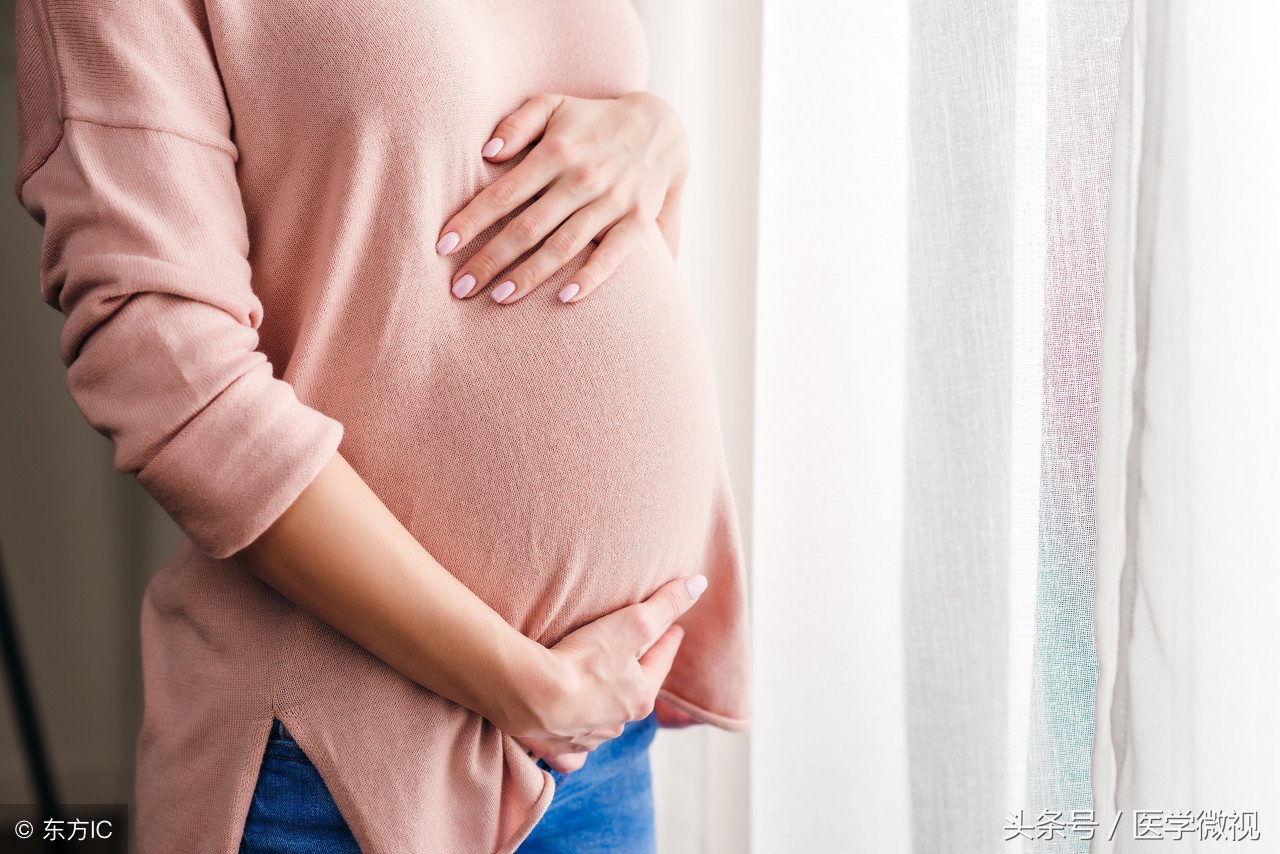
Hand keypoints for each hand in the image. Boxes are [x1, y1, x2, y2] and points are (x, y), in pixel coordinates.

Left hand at [436, 91, 689, 304]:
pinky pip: (612, 256)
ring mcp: (613, 203)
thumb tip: (487, 152)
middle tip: (460, 287)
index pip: (503, 194)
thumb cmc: (592, 121)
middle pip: (527, 228)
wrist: (661, 129)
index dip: (471, 221)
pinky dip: (590, 278)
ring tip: (499, 298)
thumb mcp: (554, 104)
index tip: (442, 247)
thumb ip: (518, 123)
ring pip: (563, 246)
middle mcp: (583, 179)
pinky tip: (565, 300)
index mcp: (557, 152)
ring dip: (530, 275)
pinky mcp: (638, 223)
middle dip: (490, 259)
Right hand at [507, 574, 707, 772]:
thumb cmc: (585, 660)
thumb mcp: (632, 624)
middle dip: (638, 678)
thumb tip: (699, 583)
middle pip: (634, 694)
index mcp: (640, 697)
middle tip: (636, 657)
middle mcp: (618, 723)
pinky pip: (573, 751)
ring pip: (606, 723)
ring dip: (607, 708)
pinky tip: (572, 737)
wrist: (531, 696)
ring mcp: (587, 738)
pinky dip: (576, 744)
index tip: (676, 629)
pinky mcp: (557, 747)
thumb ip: (666, 604)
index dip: (668, 642)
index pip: (661, 662)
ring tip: (600, 690)